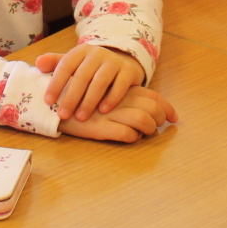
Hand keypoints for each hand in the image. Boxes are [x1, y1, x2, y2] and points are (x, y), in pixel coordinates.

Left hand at [36, 45, 144, 121]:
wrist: (121, 61)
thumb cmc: (91, 67)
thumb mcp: (73, 62)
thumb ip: (55, 63)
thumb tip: (38, 63)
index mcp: (80, 51)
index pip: (65, 66)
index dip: (56, 83)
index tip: (48, 101)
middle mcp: (97, 54)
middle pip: (82, 76)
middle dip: (71, 97)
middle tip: (63, 114)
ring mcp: (113, 62)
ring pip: (100, 81)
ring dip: (89, 100)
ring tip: (81, 117)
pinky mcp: (128, 71)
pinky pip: (120, 85)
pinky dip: (112, 98)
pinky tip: (103, 111)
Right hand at [58, 85, 176, 141]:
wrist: (52, 103)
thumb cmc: (80, 99)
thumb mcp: (102, 93)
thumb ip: (123, 98)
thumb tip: (146, 110)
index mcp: (122, 89)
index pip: (154, 96)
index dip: (167, 108)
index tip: (174, 118)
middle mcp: (119, 100)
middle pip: (153, 108)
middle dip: (160, 120)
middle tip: (157, 127)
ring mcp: (111, 114)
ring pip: (144, 120)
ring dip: (149, 130)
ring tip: (143, 133)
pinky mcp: (101, 128)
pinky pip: (127, 134)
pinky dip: (133, 138)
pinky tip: (126, 137)